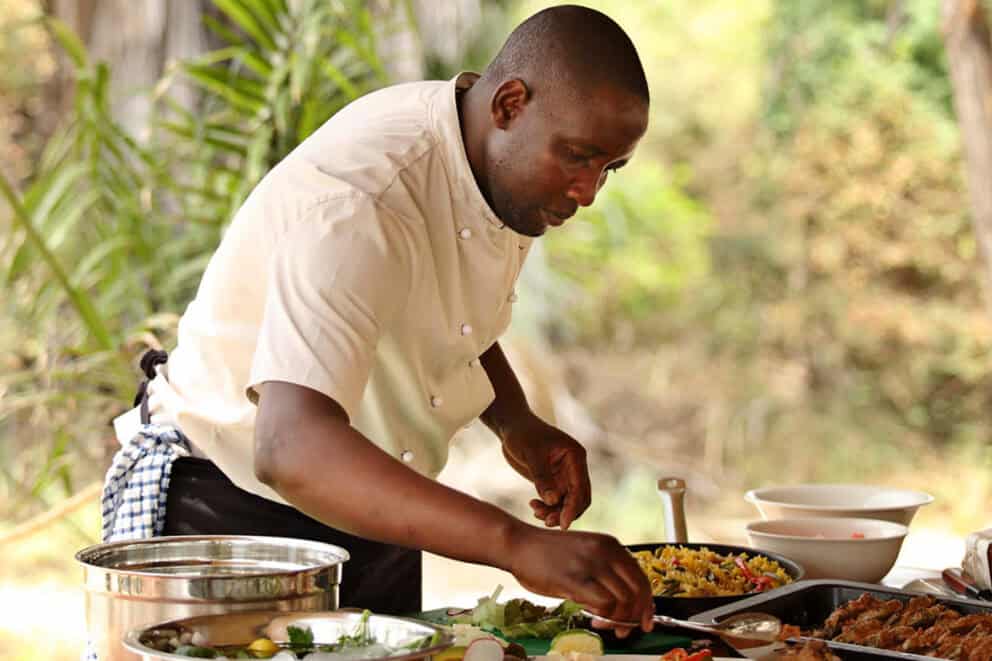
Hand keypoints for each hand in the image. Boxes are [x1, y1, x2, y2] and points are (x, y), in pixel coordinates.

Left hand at [500, 414, 590, 529]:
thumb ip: (542, 478)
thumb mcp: (531, 454)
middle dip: (565, 513)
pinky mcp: (554, 481)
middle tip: (546, 522)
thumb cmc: (522, 434)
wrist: (512, 427)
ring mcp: (565, 475)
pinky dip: (548, 508)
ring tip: (535, 512)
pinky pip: (556, 501)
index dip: (573, 508)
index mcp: (575, 456)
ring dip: (554, 512)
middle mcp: (574, 467)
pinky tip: (534, 506)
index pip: (580, 488)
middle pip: (579, 499)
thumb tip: (553, 501)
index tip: (562, 524)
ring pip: (567, 502)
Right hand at [508, 525, 654, 634]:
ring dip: (618, 619)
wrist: (519, 544)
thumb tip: (627, 603)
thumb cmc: (549, 554)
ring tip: (603, 625)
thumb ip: (606, 571)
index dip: (647, 603)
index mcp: (611, 544)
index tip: (645, 621)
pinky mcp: (574, 578)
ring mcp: (590, 564)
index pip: (641, 577)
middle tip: (625, 630)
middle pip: (638, 590)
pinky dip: (603, 615)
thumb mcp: (585, 553)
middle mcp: (605, 551)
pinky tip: (590, 615)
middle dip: (636, 616)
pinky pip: (603, 603)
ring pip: (623, 600)